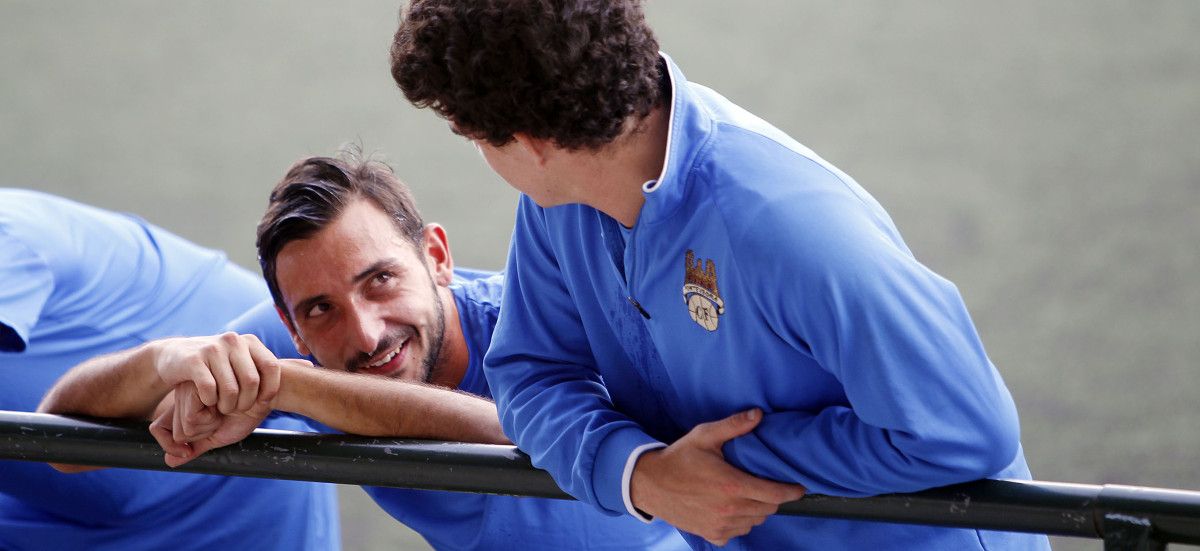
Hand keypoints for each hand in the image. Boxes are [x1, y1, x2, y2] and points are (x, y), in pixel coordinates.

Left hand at [149, 381, 275, 467]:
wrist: (266, 395)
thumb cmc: (246, 413)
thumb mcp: (218, 434)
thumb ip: (195, 447)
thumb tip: (169, 462)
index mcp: (183, 405)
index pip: (158, 429)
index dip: (168, 444)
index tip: (187, 451)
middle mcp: (181, 396)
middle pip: (177, 432)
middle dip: (203, 433)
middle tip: (222, 417)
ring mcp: (187, 389)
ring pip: (185, 427)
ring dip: (209, 426)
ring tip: (226, 409)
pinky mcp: (195, 386)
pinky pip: (192, 420)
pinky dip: (210, 420)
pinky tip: (224, 406)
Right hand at [150, 333, 280, 414]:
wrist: (174, 358)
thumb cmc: (217, 366)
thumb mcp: (244, 361)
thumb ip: (272, 366)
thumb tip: (310, 366)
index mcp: (250, 341)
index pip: (272, 367)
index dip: (269, 390)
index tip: (260, 404)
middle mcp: (233, 341)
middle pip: (252, 382)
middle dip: (246, 403)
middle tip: (236, 409)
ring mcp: (212, 348)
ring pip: (231, 389)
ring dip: (227, 405)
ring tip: (222, 406)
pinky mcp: (193, 360)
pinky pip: (210, 389)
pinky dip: (210, 401)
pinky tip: (207, 400)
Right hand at [630, 409, 806, 545]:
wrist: (650, 484)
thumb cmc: (679, 458)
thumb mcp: (705, 436)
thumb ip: (734, 426)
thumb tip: (759, 414)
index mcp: (731, 485)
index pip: (774, 494)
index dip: (791, 491)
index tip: (799, 487)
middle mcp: (729, 510)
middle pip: (768, 509)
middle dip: (773, 497)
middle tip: (768, 484)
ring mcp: (721, 525)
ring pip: (755, 522)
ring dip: (757, 510)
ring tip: (749, 494)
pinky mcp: (712, 534)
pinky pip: (738, 532)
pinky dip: (741, 522)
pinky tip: (732, 508)